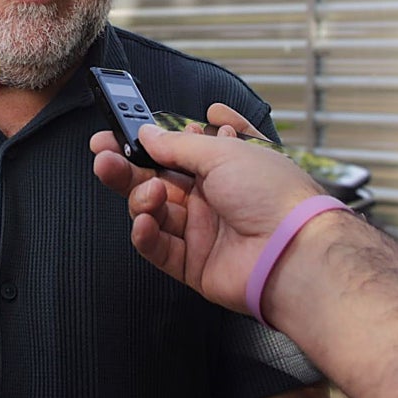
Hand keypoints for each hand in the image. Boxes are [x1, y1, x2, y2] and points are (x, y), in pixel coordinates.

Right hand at [91, 103, 321, 311]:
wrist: (294, 253)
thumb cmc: (275, 196)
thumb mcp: (223, 153)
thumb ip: (177, 145)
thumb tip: (148, 134)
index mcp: (223, 165)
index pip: (174, 150)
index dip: (145, 143)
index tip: (117, 134)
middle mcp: (211, 196)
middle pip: (155, 178)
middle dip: (126, 167)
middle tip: (103, 156)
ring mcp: (202, 230)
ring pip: (153, 211)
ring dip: (140, 198)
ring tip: (147, 192)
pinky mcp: (194, 263)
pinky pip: (158, 247)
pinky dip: (145, 233)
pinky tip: (144, 221)